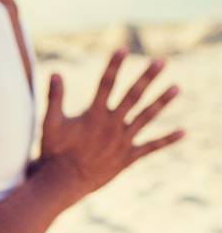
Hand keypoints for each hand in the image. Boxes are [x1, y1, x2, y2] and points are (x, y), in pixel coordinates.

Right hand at [36, 50, 184, 204]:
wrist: (64, 183)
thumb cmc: (54, 152)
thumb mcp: (50, 123)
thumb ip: (55, 98)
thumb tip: (55, 72)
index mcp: (94, 114)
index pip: (106, 84)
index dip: (114, 66)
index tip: (122, 49)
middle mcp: (112, 125)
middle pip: (133, 96)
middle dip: (147, 77)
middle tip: (161, 61)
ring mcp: (122, 140)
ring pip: (146, 117)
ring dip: (162, 101)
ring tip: (177, 87)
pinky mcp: (128, 157)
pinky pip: (151, 147)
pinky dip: (166, 140)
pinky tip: (183, 132)